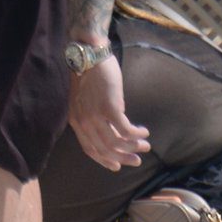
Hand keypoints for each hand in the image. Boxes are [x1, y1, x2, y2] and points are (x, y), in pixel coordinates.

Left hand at [67, 53, 149, 170]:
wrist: (89, 56)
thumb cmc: (90, 75)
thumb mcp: (86, 100)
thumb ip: (95, 116)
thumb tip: (114, 127)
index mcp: (76, 121)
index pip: (89, 149)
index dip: (104, 160)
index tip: (116, 165)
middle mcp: (84, 122)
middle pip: (104, 149)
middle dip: (122, 158)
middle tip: (136, 161)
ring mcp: (96, 116)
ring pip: (116, 143)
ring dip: (133, 147)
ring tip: (145, 146)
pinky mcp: (110, 108)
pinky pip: (126, 130)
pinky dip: (136, 134)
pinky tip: (144, 132)